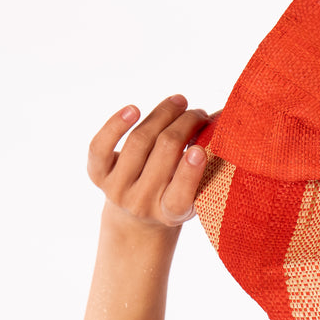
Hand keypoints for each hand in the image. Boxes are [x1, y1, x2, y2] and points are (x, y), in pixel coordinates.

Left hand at [88, 95, 207, 229]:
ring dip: (162, 114)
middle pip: (164, 152)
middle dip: (185, 124)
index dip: (189, 171)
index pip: (179, 194)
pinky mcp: (97, 174)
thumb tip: (222, 118)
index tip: (199, 150)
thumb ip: (211, 163)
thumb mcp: (198, 191)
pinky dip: (115, 124)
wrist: (138, 217)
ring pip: (139, 142)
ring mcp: (117, 189)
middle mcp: (141, 203)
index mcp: (171, 213)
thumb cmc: (178, 195)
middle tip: (199, 113)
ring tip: (179, 102)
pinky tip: (133, 109)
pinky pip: (100, 145)